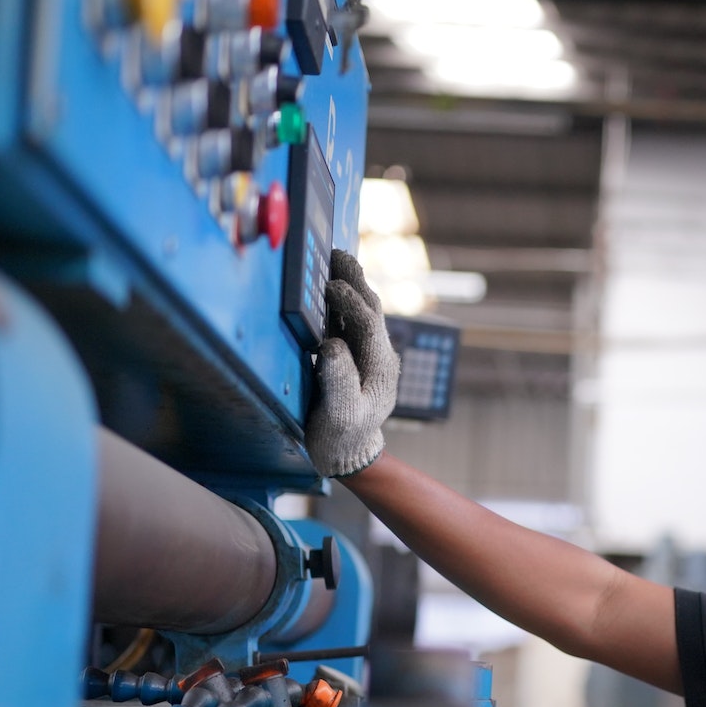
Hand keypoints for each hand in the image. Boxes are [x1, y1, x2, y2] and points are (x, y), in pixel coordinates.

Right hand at [305, 250, 398, 477]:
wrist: (349, 453)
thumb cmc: (342, 438)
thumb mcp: (340, 415)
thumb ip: (338, 381)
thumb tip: (331, 344)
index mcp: (380, 366)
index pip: (367, 323)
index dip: (350, 301)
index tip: (330, 285)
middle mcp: (378, 354)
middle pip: (369, 308)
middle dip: (355, 280)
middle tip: (336, 253)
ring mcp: (368, 353)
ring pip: (361, 310)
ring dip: (349, 284)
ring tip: (332, 258)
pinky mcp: (355, 355)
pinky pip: (349, 320)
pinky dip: (339, 300)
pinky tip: (325, 284)